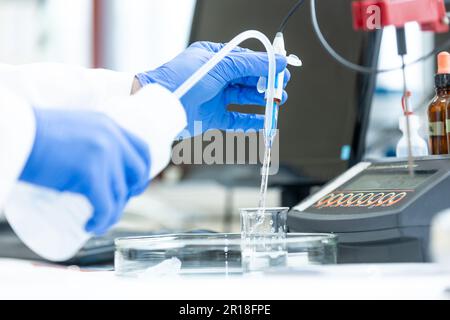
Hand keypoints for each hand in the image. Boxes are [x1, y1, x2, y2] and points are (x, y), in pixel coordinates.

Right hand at [19, 109, 150, 234]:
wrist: (12, 135)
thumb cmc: (33, 136)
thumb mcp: (72, 131)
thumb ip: (87, 142)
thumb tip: (92, 168)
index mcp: (109, 125)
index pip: (142, 149)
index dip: (143, 171)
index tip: (133, 185)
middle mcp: (112, 138)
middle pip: (138, 172)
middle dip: (131, 193)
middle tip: (115, 204)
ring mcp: (104, 155)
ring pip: (120, 194)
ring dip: (112, 213)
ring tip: (97, 220)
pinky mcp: (91, 173)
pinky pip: (106, 206)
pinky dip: (102, 221)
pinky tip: (92, 226)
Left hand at [136, 42, 290, 136]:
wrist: (161, 106)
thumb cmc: (183, 79)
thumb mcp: (220, 65)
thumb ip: (249, 64)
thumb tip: (277, 60)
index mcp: (215, 58)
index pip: (246, 60)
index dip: (266, 65)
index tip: (282, 70)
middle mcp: (216, 77)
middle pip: (248, 80)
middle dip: (266, 84)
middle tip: (281, 88)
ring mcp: (215, 98)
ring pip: (244, 99)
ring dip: (262, 101)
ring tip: (277, 102)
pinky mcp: (213, 117)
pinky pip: (236, 119)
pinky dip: (250, 121)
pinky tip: (264, 121)